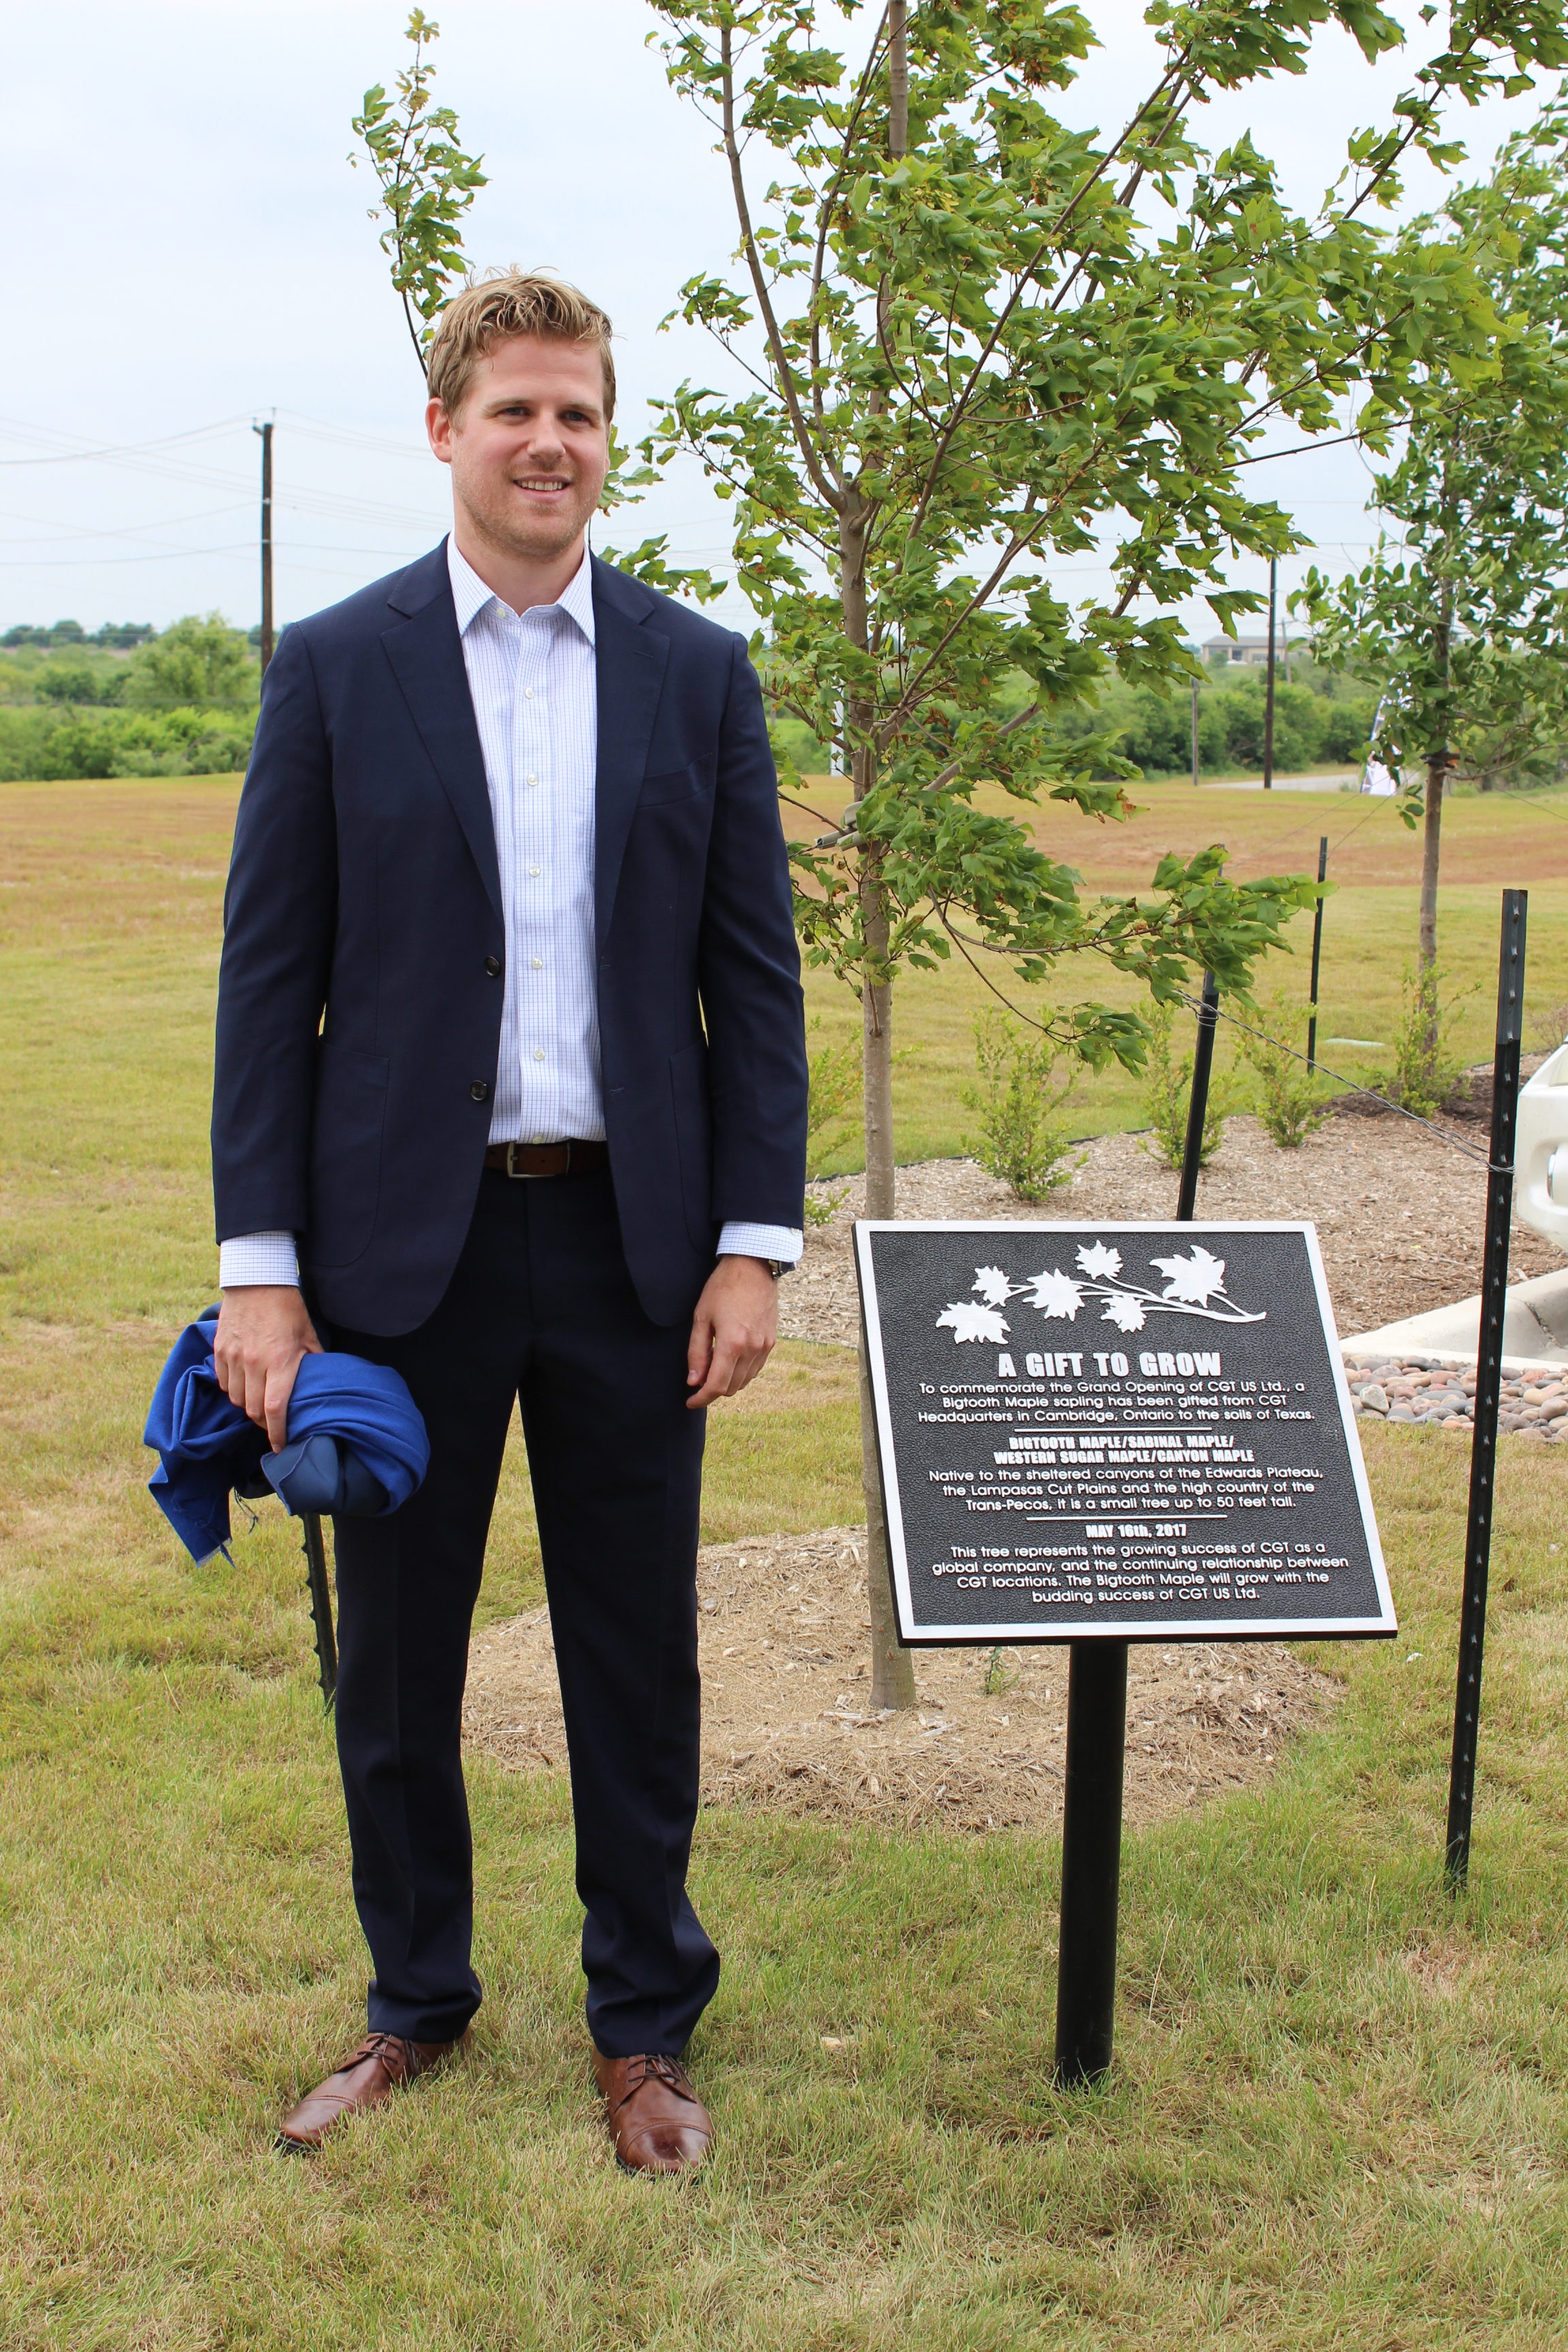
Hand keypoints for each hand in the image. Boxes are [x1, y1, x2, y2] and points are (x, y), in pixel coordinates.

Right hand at [213, 1286, 322, 1451]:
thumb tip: (322, 1385)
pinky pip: (222, 1382)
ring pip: (235, 1399)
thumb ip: (314, 1362)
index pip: (274, 1409)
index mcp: (280, 1362)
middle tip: (272, 1423)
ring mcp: (233, 1357)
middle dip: (263, 1423)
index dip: (277, 1433)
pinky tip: (243, 1383)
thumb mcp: (309, 1334)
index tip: (280, 1446)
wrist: (256, 1280)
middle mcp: (253, 1363)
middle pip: (252, 1410)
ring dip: (246, 1405)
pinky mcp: (219, 1350)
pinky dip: (231, 1388)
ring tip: (258, 1401)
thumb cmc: (288, 1308)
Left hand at [686, 1256, 778, 1408]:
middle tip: (698, 1376)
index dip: (701, 1399)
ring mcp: (765, 1347)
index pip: (716, 1386)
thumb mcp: (701, 1318)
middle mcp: (752, 1350)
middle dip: (712, 1389)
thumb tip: (693, 1381)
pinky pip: (755, 1369)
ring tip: (713, 1362)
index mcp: (732, 1344)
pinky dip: (741, 1372)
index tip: (690, 1402)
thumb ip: (696, 1353)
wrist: (753, 1267)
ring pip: (744, 1381)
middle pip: (731, 1387)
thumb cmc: (722, 1288)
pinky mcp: (771, 1342)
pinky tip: (729, 1357)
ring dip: (727, 1381)